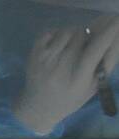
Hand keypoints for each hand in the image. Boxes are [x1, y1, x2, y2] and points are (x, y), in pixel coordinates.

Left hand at [14, 18, 118, 134]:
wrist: (38, 109)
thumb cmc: (70, 98)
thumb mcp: (92, 86)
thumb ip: (105, 63)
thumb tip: (114, 36)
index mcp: (78, 79)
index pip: (94, 50)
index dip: (107, 33)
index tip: (116, 22)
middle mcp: (60, 70)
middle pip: (81, 35)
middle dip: (87, 35)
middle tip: (85, 45)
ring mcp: (44, 61)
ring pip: (66, 31)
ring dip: (73, 34)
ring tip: (71, 48)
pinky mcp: (33, 56)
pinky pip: (50, 32)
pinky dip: (56, 35)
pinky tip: (57, 48)